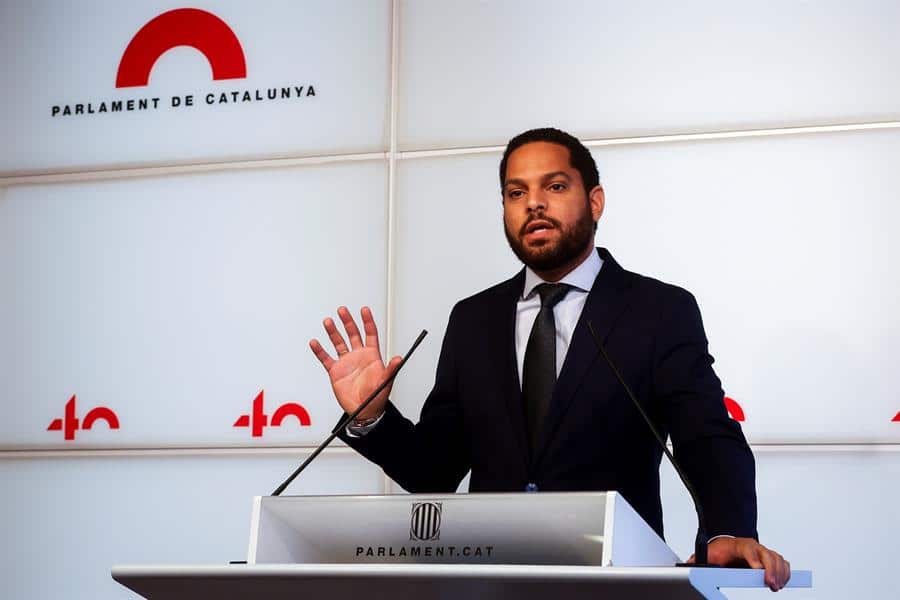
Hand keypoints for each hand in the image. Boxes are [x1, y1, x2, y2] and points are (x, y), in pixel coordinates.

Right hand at [310, 306, 401, 420]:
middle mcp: (358, 356)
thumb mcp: (386, 382)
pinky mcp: (335, 371)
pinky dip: (320, 351)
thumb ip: (391, 369)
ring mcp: (346, 362)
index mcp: (372, 356)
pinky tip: (315, 343)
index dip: (367, 321)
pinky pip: (326, 358)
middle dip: (348, 321)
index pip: (370, 334)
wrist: (364, 411)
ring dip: (333, 332)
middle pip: (353, 334)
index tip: (364, 310)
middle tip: (342, 310)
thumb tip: (399, 358)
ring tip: (328, 322)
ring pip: (339, 343)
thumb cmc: (377, 397)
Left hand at [689, 537, 790, 591]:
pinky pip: (782, 562)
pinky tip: (783, 582)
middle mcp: (753, 546)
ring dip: (780, 572)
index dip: (754, 559)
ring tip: (777, 586)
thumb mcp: (708, 555)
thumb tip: (688, 565)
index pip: (749, 548)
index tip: (757, 569)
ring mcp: (763, 552)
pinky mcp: (770, 559)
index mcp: (738, 544)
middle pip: (767, 554)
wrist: (726, 546)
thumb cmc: (719, 551)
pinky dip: (785, 572)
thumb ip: (698, 561)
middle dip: (771, 569)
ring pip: (777, 558)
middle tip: (771, 584)